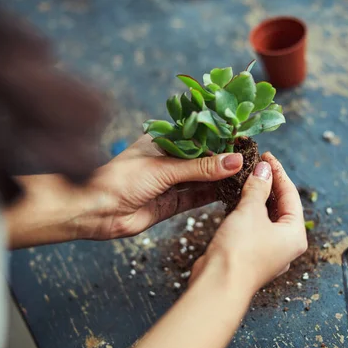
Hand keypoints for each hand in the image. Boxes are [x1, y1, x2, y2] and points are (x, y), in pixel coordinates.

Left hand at [84, 134, 242, 239]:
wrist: (96, 212)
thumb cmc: (122, 179)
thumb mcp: (165, 168)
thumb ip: (201, 167)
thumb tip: (235, 161)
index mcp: (163, 140)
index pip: (199, 135)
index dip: (221, 136)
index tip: (243, 137)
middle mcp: (169, 159)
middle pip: (203, 157)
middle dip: (225, 159)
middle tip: (251, 158)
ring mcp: (171, 182)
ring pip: (203, 178)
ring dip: (222, 178)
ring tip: (248, 175)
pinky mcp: (172, 203)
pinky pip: (197, 197)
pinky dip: (214, 195)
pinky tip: (232, 191)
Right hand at [190, 152, 306, 295]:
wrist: (217, 285)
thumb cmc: (239, 250)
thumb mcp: (250, 212)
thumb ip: (258, 188)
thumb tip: (264, 168)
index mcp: (295, 235)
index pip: (291, 195)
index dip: (278, 172)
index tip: (266, 155)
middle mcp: (286, 245)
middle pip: (282, 206)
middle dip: (269, 184)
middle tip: (256, 163)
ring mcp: (270, 252)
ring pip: (267, 217)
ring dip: (258, 197)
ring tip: (246, 177)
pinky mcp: (252, 255)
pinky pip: (255, 227)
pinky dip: (249, 211)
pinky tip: (238, 199)